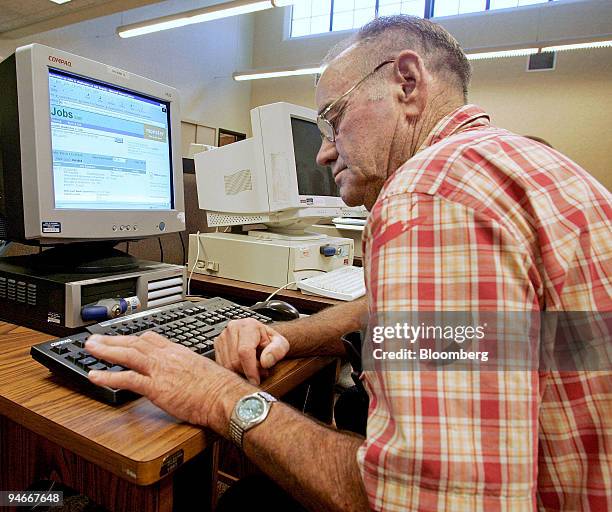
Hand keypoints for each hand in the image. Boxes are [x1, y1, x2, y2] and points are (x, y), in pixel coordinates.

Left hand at [85, 331, 252, 431]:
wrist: (224, 396)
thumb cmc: (219, 387)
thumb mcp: (203, 369)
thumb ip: (189, 368)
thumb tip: (186, 373)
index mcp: (179, 352)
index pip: (152, 339)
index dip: (134, 338)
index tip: (123, 338)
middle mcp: (167, 357)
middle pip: (135, 342)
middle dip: (113, 339)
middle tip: (96, 339)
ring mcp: (161, 370)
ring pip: (128, 354)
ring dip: (106, 351)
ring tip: (90, 349)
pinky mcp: (156, 387)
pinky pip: (127, 379)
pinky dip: (108, 376)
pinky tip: (95, 376)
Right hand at [215, 319, 289, 384]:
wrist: (261, 337)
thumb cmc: (270, 341)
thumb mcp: (281, 344)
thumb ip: (277, 351)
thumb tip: (265, 362)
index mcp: (247, 326)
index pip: (244, 351)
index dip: (250, 369)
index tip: (256, 380)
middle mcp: (232, 329)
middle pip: (234, 361)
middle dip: (248, 372)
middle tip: (260, 373)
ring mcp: (222, 338)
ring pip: (227, 365)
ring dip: (241, 372)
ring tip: (254, 369)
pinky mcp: (217, 347)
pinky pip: (222, 366)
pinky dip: (233, 371)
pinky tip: (244, 367)